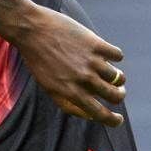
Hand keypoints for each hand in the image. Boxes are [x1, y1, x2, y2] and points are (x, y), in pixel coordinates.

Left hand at [9, 5, 127, 126]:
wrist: (31, 30)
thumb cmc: (38, 60)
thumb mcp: (48, 87)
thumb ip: (67, 103)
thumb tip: (89, 115)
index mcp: (70, 92)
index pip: (99, 113)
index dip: (112, 120)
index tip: (118, 120)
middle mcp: (83, 79)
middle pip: (114, 95)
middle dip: (119, 96)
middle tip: (118, 92)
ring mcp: (91, 61)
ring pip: (118, 77)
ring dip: (118, 78)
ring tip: (111, 74)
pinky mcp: (96, 43)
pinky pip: (117, 55)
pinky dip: (115, 57)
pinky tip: (107, 55)